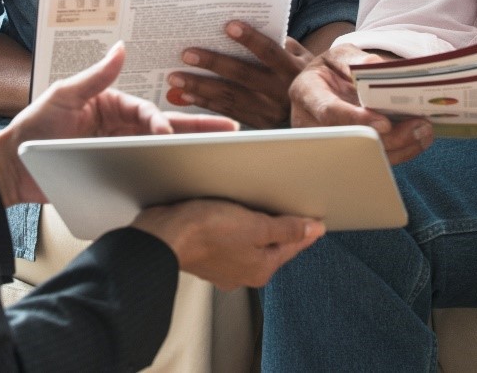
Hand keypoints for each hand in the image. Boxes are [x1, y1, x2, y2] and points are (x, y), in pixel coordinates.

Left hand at [0, 43, 237, 205]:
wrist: (15, 166)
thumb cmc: (36, 126)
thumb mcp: (64, 96)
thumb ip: (95, 76)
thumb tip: (120, 47)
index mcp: (114, 105)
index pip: (147, 112)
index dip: (159, 122)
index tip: (166, 134)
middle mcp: (121, 127)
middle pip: (166, 127)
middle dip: (199, 127)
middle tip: (233, 129)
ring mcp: (121, 150)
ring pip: (162, 150)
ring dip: (190, 151)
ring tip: (221, 155)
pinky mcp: (116, 172)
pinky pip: (146, 171)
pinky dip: (167, 175)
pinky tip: (188, 183)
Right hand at [132, 199, 324, 290]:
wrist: (162, 236)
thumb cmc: (204, 232)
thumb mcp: (255, 226)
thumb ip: (286, 229)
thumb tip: (314, 230)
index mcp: (260, 269)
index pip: (293, 245)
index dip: (304, 227)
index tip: (314, 215)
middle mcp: (243, 272)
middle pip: (270, 243)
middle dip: (278, 225)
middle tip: (283, 204)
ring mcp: (223, 265)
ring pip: (248, 241)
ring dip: (253, 223)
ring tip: (254, 204)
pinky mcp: (205, 254)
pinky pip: (227, 238)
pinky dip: (231, 225)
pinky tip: (227, 211)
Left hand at [167, 21, 311, 127]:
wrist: (318, 109)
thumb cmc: (300, 71)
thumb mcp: (298, 54)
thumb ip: (276, 41)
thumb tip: (244, 22)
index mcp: (292, 69)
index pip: (270, 52)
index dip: (250, 39)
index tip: (228, 25)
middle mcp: (281, 91)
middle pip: (243, 75)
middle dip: (212, 63)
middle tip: (186, 54)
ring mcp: (269, 111)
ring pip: (230, 97)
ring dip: (200, 87)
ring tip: (175, 77)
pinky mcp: (258, 124)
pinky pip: (228, 112)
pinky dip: (205, 103)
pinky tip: (186, 95)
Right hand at [290, 43, 432, 164]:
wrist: (326, 84)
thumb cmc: (332, 68)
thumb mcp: (340, 55)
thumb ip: (356, 59)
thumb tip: (377, 67)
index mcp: (306, 92)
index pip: (328, 111)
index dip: (356, 119)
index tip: (385, 123)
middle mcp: (311, 122)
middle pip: (350, 140)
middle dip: (387, 138)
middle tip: (419, 126)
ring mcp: (327, 142)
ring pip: (363, 155)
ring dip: (399, 148)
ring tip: (425, 132)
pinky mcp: (344, 153)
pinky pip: (371, 160)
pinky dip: (398, 152)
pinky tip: (417, 140)